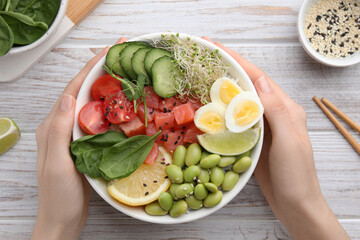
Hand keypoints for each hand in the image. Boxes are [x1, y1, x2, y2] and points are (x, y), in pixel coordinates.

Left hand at [32, 38, 126, 239]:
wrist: (62, 219)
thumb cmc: (58, 196)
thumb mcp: (57, 164)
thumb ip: (59, 131)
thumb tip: (67, 97)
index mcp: (53, 127)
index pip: (72, 90)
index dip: (90, 69)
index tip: (108, 51)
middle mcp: (62, 126)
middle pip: (82, 91)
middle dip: (100, 70)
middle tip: (121, 54)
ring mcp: (74, 135)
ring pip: (92, 103)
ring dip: (107, 85)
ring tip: (125, 71)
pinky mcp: (85, 144)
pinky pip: (99, 118)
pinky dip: (111, 106)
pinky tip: (123, 103)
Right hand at [202, 37, 348, 239]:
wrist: (295, 203)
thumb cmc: (296, 175)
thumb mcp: (290, 140)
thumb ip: (275, 110)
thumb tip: (258, 81)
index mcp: (285, 108)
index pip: (258, 78)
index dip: (238, 61)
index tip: (216, 47)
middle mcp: (274, 113)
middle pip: (248, 85)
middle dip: (228, 69)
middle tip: (205, 58)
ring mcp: (264, 126)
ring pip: (241, 100)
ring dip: (224, 87)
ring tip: (203, 76)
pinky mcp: (254, 138)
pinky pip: (237, 118)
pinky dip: (223, 109)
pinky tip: (210, 107)